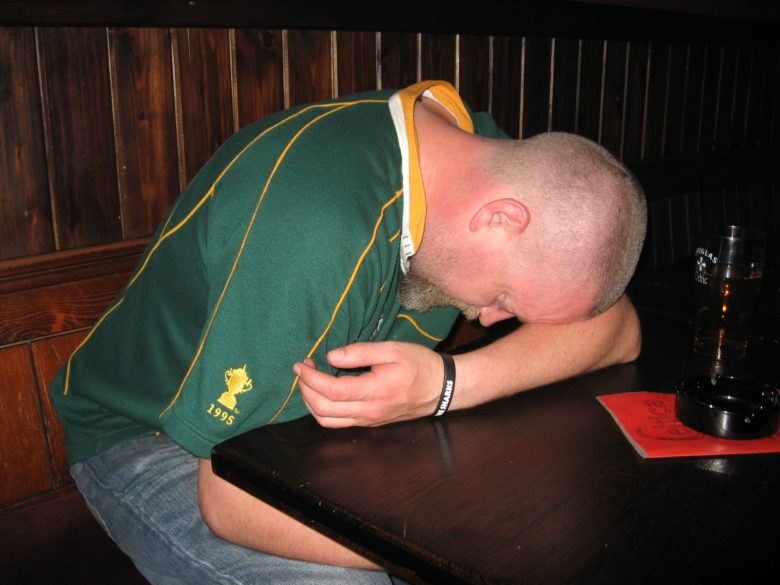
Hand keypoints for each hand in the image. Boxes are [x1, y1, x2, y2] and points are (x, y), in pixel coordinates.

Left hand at [293, 341, 443, 427]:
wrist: (441, 389)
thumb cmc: (419, 365)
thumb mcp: (393, 349)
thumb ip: (361, 352)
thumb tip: (331, 356)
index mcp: (375, 391)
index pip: (331, 390)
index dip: (310, 379)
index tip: (302, 364)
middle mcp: (369, 411)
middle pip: (323, 410)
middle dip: (305, 390)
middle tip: (303, 369)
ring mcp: (368, 420)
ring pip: (326, 421)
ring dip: (310, 402)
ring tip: (309, 381)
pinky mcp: (369, 422)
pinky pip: (337, 423)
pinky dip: (322, 409)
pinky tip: (323, 392)